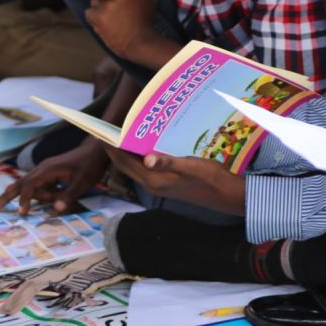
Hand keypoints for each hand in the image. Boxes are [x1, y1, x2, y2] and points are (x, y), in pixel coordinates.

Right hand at [0, 138, 109, 215]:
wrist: (95, 150)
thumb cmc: (89, 165)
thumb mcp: (82, 183)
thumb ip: (69, 196)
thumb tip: (56, 210)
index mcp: (48, 170)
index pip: (30, 186)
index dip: (25, 199)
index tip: (22, 213)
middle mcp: (42, 169)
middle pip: (20, 183)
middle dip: (7, 196)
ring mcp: (45, 170)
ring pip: (31, 187)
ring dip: (38, 197)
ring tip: (58, 196)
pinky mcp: (49, 173)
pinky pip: (40, 186)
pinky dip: (39, 194)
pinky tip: (51, 196)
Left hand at [85, 0, 161, 61]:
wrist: (140, 43)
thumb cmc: (145, 19)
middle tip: (115, 9)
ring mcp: (106, 3)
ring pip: (94, 0)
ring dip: (99, 7)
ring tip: (111, 17)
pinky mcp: (97, 15)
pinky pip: (89, 12)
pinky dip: (94, 18)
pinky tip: (105, 23)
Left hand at [104, 146, 244, 215]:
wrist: (225, 194)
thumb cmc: (209, 179)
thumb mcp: (191, 166)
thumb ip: (169, 162)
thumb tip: (147, 158)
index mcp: (154, 181)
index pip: (124, 163)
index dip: (111, 148)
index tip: (100, 133)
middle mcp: (153, 184)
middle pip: (126, 166)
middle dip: (114, 149)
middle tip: (105, 130)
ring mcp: (159, 185)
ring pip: (135, 167)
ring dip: (126, 152)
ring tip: (121, 134)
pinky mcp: (166, 183)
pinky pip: (145, 168)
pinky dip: (139, 156)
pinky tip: (145, 145)